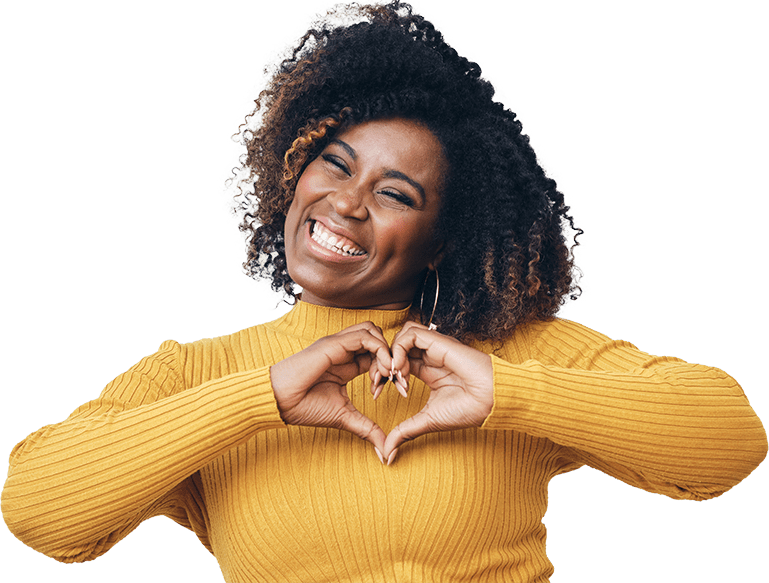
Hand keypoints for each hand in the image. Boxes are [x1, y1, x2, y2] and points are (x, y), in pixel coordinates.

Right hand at [270, 322, 391, 458]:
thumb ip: (367, 429)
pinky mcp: (334, 344)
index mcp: (346, 364)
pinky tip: (383, 370)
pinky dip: (380, 350)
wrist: (280, 403)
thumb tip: (386, 452)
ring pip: (372, 331)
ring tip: (391, 374)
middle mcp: (343, 350)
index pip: (376, 355)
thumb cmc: (305, 408)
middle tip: (398, 380)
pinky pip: (365, 336)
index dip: (391, 369)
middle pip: (377, 337)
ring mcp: (338, 344)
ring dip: (387, 350)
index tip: (398, 389)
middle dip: (393, 356)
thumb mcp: (345, 417)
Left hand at [381, 321, 493, 463]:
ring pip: (401, 335)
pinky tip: (401, 369)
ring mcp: (434, 347)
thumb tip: (387, 454)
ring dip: (390, 354)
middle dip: (380, 363)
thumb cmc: (468, 410)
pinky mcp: (439, 342)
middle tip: (378, 384)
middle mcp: (429, 355)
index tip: (377, 393)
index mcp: (427, 370)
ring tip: (393, 376)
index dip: (382, 374)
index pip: (396, 362)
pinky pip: (410, 334)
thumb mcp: (427, 421)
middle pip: (395, 346)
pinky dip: (399, 349)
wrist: (491, 402)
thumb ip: (405, 432)